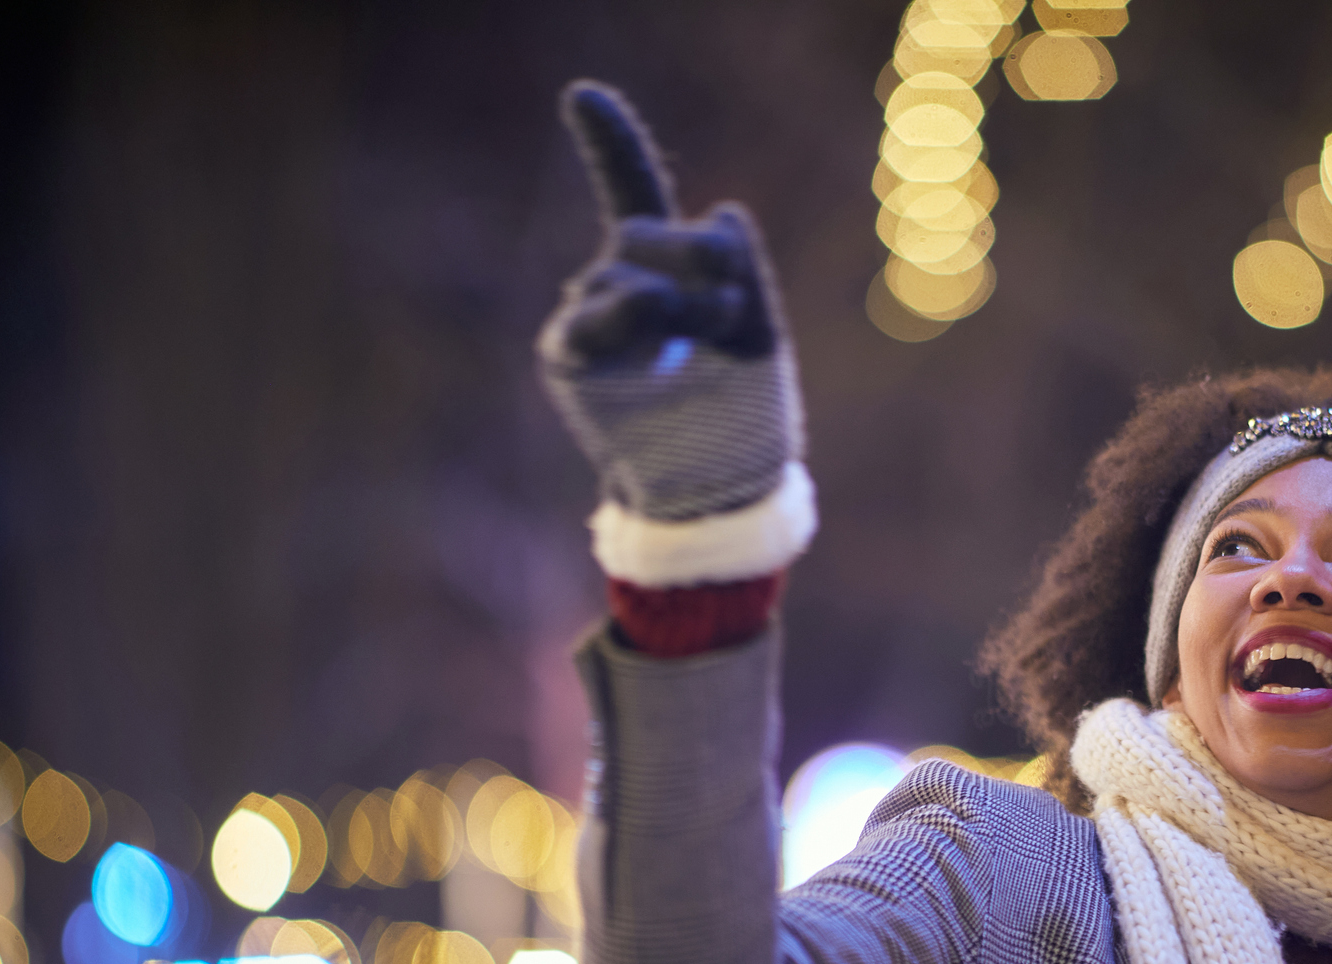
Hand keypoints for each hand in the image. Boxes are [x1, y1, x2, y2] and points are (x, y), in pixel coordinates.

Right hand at [538, 81, 802, 522]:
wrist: (718, 499)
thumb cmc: (742, 424)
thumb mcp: (762, 338)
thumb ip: (745, 272)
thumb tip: (722, 208)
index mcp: (667, 272)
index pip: (631, 192)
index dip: (607, 142)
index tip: (581, 96)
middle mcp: (619, 287)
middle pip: (647, 230)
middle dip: (700, 258)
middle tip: (734, 309)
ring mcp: (589, 322)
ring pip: (626, 269)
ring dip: (683, 297)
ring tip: (714, 340)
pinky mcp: (570, 358)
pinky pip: (591, 314)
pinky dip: (630, 309)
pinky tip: (654, 315)